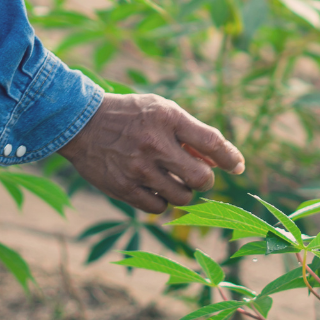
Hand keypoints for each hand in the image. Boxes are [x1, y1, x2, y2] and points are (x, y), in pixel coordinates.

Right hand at [57, 93, 245, 213]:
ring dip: (184, 192)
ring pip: (182, 197)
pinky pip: (158, 208)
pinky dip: (162, 201)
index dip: (231, 157)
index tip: (238, 166)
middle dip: (205, 179)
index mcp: (168, 119)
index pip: (212, 142)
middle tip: (198, 175)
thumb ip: (190, 134)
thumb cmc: (130, 115)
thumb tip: (219, 162)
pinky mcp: (123, 188)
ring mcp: (138, 169)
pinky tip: (155, 188)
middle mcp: (154, 144)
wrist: (81, 123)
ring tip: (172, 180)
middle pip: (201, 178)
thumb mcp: (162, 111)